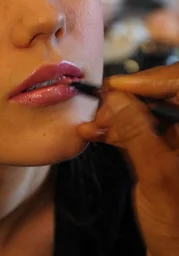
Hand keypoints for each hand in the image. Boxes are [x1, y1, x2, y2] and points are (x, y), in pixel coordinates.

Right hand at [77, 63, 178, 255]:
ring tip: (91, 125)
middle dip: (128, 99)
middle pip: (163, 97)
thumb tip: (116, 96)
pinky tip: (95, 134)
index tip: (116, 86)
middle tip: (99, 109)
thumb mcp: (157, 175)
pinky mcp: (165, 157)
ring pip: (149, 114)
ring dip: (118, 116)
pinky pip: (142, 133)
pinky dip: (119, 132)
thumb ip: (136, 131)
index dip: (149, 80)